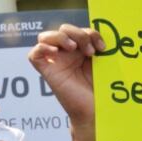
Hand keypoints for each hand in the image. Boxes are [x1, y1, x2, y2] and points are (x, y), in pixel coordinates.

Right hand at [28, 24, 105, 140]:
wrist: (96, 111)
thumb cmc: (102, 90)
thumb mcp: (103, 63)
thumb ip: (99, 47)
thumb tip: (107, 31)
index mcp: (81, 50)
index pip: (79, 30)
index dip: (91, 32)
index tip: (103, 47)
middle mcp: (66, 54)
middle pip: (63, 29)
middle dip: (78, 34)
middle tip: (90, 51)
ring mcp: (55, 62)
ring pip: (47, 36)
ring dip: (61, 37)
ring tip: (74, 48)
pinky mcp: (47, 72)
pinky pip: (34, 54)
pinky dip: (42, 48)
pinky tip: (56, 52)